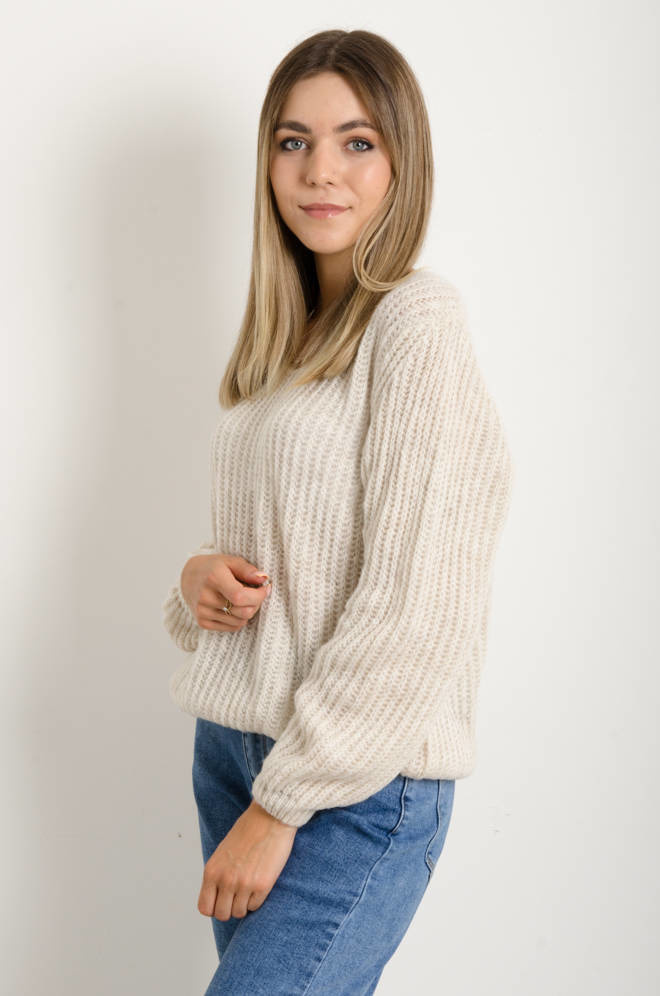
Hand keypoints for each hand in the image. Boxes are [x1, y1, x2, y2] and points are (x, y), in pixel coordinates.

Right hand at [181, 553, 270, 632]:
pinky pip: (232, 627)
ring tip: (242, 598)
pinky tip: (233, 606)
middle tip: (255, 593)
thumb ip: (247, 570)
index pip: (241, 597)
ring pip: (240, 621)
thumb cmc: (213, 567)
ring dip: (247, 611)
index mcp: (214, 578)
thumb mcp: (230, 561)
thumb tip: (263, 579)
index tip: (265, 588)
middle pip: (243, 612)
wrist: (188, 578)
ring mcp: (202, 612)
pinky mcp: (202, 622)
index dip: (258, 596)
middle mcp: (206, 597)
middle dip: (256, 603)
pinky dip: (238, 619)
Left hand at [197, 800, 296, 919]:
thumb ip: (218, 874)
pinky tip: (260, 882)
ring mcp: (244, 884)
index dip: (214, 907)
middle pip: (222, 914)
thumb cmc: (248, 831)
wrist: (270, 817)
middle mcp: (225, 880)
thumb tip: (217, 897)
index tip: (223, 900)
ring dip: (244, 904)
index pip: (205, 908)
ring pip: (239, 913)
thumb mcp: (223, 852)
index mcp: (212, 871)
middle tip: (238, 895)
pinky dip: (257, 899)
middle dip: (230, 908)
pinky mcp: (263, 885)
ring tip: (250, 887)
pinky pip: (255, 906)